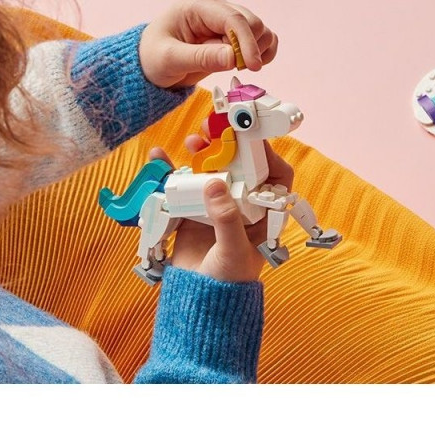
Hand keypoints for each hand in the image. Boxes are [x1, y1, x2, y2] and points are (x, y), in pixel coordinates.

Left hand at [138, 0, 278, 88]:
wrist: (149, 65)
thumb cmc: (152, 58)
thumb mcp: (170, 60)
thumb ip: (202, 58)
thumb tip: (234, 57)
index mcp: (195, 6)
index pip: (232, 18)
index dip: (247, 42)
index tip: (252, 65)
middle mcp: (213, 8)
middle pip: (251, 22)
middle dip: (251, 48)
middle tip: (237, 69)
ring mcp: (224, 20)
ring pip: (259, 30)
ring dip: (258, 50)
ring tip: (237, 66)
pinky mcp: (231, 34)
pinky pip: (259, 38)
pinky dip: (262, 51)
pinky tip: (250, 63)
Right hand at [149, 137, 293, 282]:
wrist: (198, 304)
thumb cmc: (228, 281)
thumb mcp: (233, 249)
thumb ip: (226, 218)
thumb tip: (214, 184)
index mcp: (263, 214)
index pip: (274, 177)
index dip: (266, 154)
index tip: (248, 137)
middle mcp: (242, 206)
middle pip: (239, 166)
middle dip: (227, 145)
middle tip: (213, 130)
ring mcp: (215, 206)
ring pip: (210, 171)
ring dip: (200, 153)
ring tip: (191, 141)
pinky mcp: (191, 211)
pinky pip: (182, 185)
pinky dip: (171, 171)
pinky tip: (160, 158)